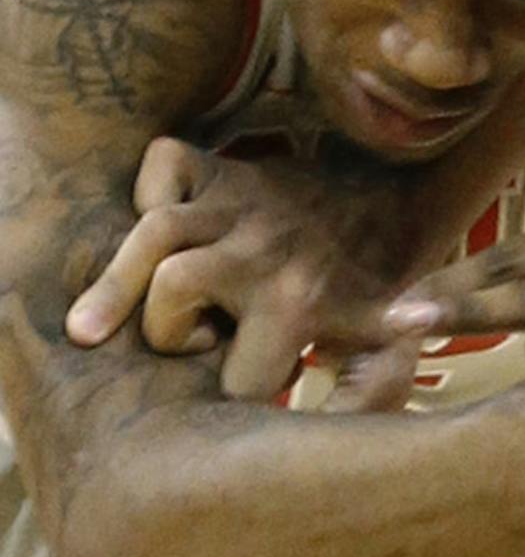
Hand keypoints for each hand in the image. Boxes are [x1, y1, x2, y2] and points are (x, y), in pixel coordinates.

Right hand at [66, 139, 427, 398]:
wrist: (389, 202)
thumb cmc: (373, 284)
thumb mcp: (380, 340)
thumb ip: (378, 388)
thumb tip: (396, 370)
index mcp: (297, 304)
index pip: (236, 379)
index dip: (233, 391)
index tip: (244, 381)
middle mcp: (262, 251)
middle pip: (170, 289)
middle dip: (166, 330)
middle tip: (193, 338)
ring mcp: (237, 202)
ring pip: (153, 230)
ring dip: (128, 279)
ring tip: (97, 328)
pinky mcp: (218, 165)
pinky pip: (162, 167)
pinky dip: (149, 193)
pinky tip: (157, 234)